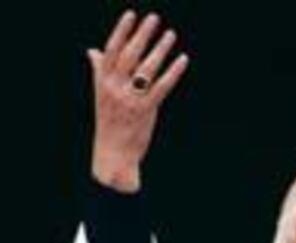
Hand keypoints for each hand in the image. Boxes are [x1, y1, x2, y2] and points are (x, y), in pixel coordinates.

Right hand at [88, 11, 188, 192]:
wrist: (112, 154)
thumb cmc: (109, 122)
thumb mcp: (101, 95)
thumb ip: (99, 71)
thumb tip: (93, 50)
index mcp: (102, 82)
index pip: (111, 50)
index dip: (121, 31)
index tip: (131, 15)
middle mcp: (114, 88)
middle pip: (130, 55)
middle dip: (143, 35)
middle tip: (155, 19)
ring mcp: (130, 99)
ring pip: (147, 68)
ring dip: (160, 49)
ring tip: (170, 35)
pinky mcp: (145, 110)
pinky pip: (162, 86)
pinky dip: (173, 72)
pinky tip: (182, 59)